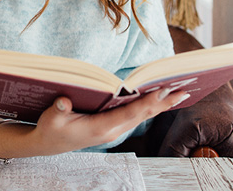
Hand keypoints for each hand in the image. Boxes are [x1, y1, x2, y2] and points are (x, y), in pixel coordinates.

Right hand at [0, 89, 187, 159]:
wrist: (48, 143)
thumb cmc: (50, 128)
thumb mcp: (50, 117)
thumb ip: (59, 109)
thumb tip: (64, 100)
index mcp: (100, 128)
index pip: (129, 113)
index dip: (146, 102)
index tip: (163, 91)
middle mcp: (112, 130)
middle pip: (143, 115)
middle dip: (163, 102)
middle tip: (183, 90)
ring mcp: (114, 130)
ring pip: (142, 116)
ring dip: (160, 104)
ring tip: (178, 92)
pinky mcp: (113, 126)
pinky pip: (136, 116)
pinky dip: (150, 106)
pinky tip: (160, 99)